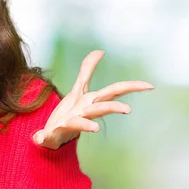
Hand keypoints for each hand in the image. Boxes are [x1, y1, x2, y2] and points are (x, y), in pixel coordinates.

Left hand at [33, 50, 153, 149]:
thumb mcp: (78, 89)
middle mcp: (84, 114)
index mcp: (91, 102)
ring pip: (80, 124)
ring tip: (95, 130)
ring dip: (86, 126)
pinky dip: (43, 136)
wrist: (54, 134)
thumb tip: (100, 51)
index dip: (132, 87)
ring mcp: (69, 124)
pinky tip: (38, 137)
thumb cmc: (70, 112)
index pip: (114, 91)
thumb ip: (87, 70)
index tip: (150, 85)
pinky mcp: (53, 134)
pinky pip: (48, 136)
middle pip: (100, 108)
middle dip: (113, 107)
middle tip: (128, 109)